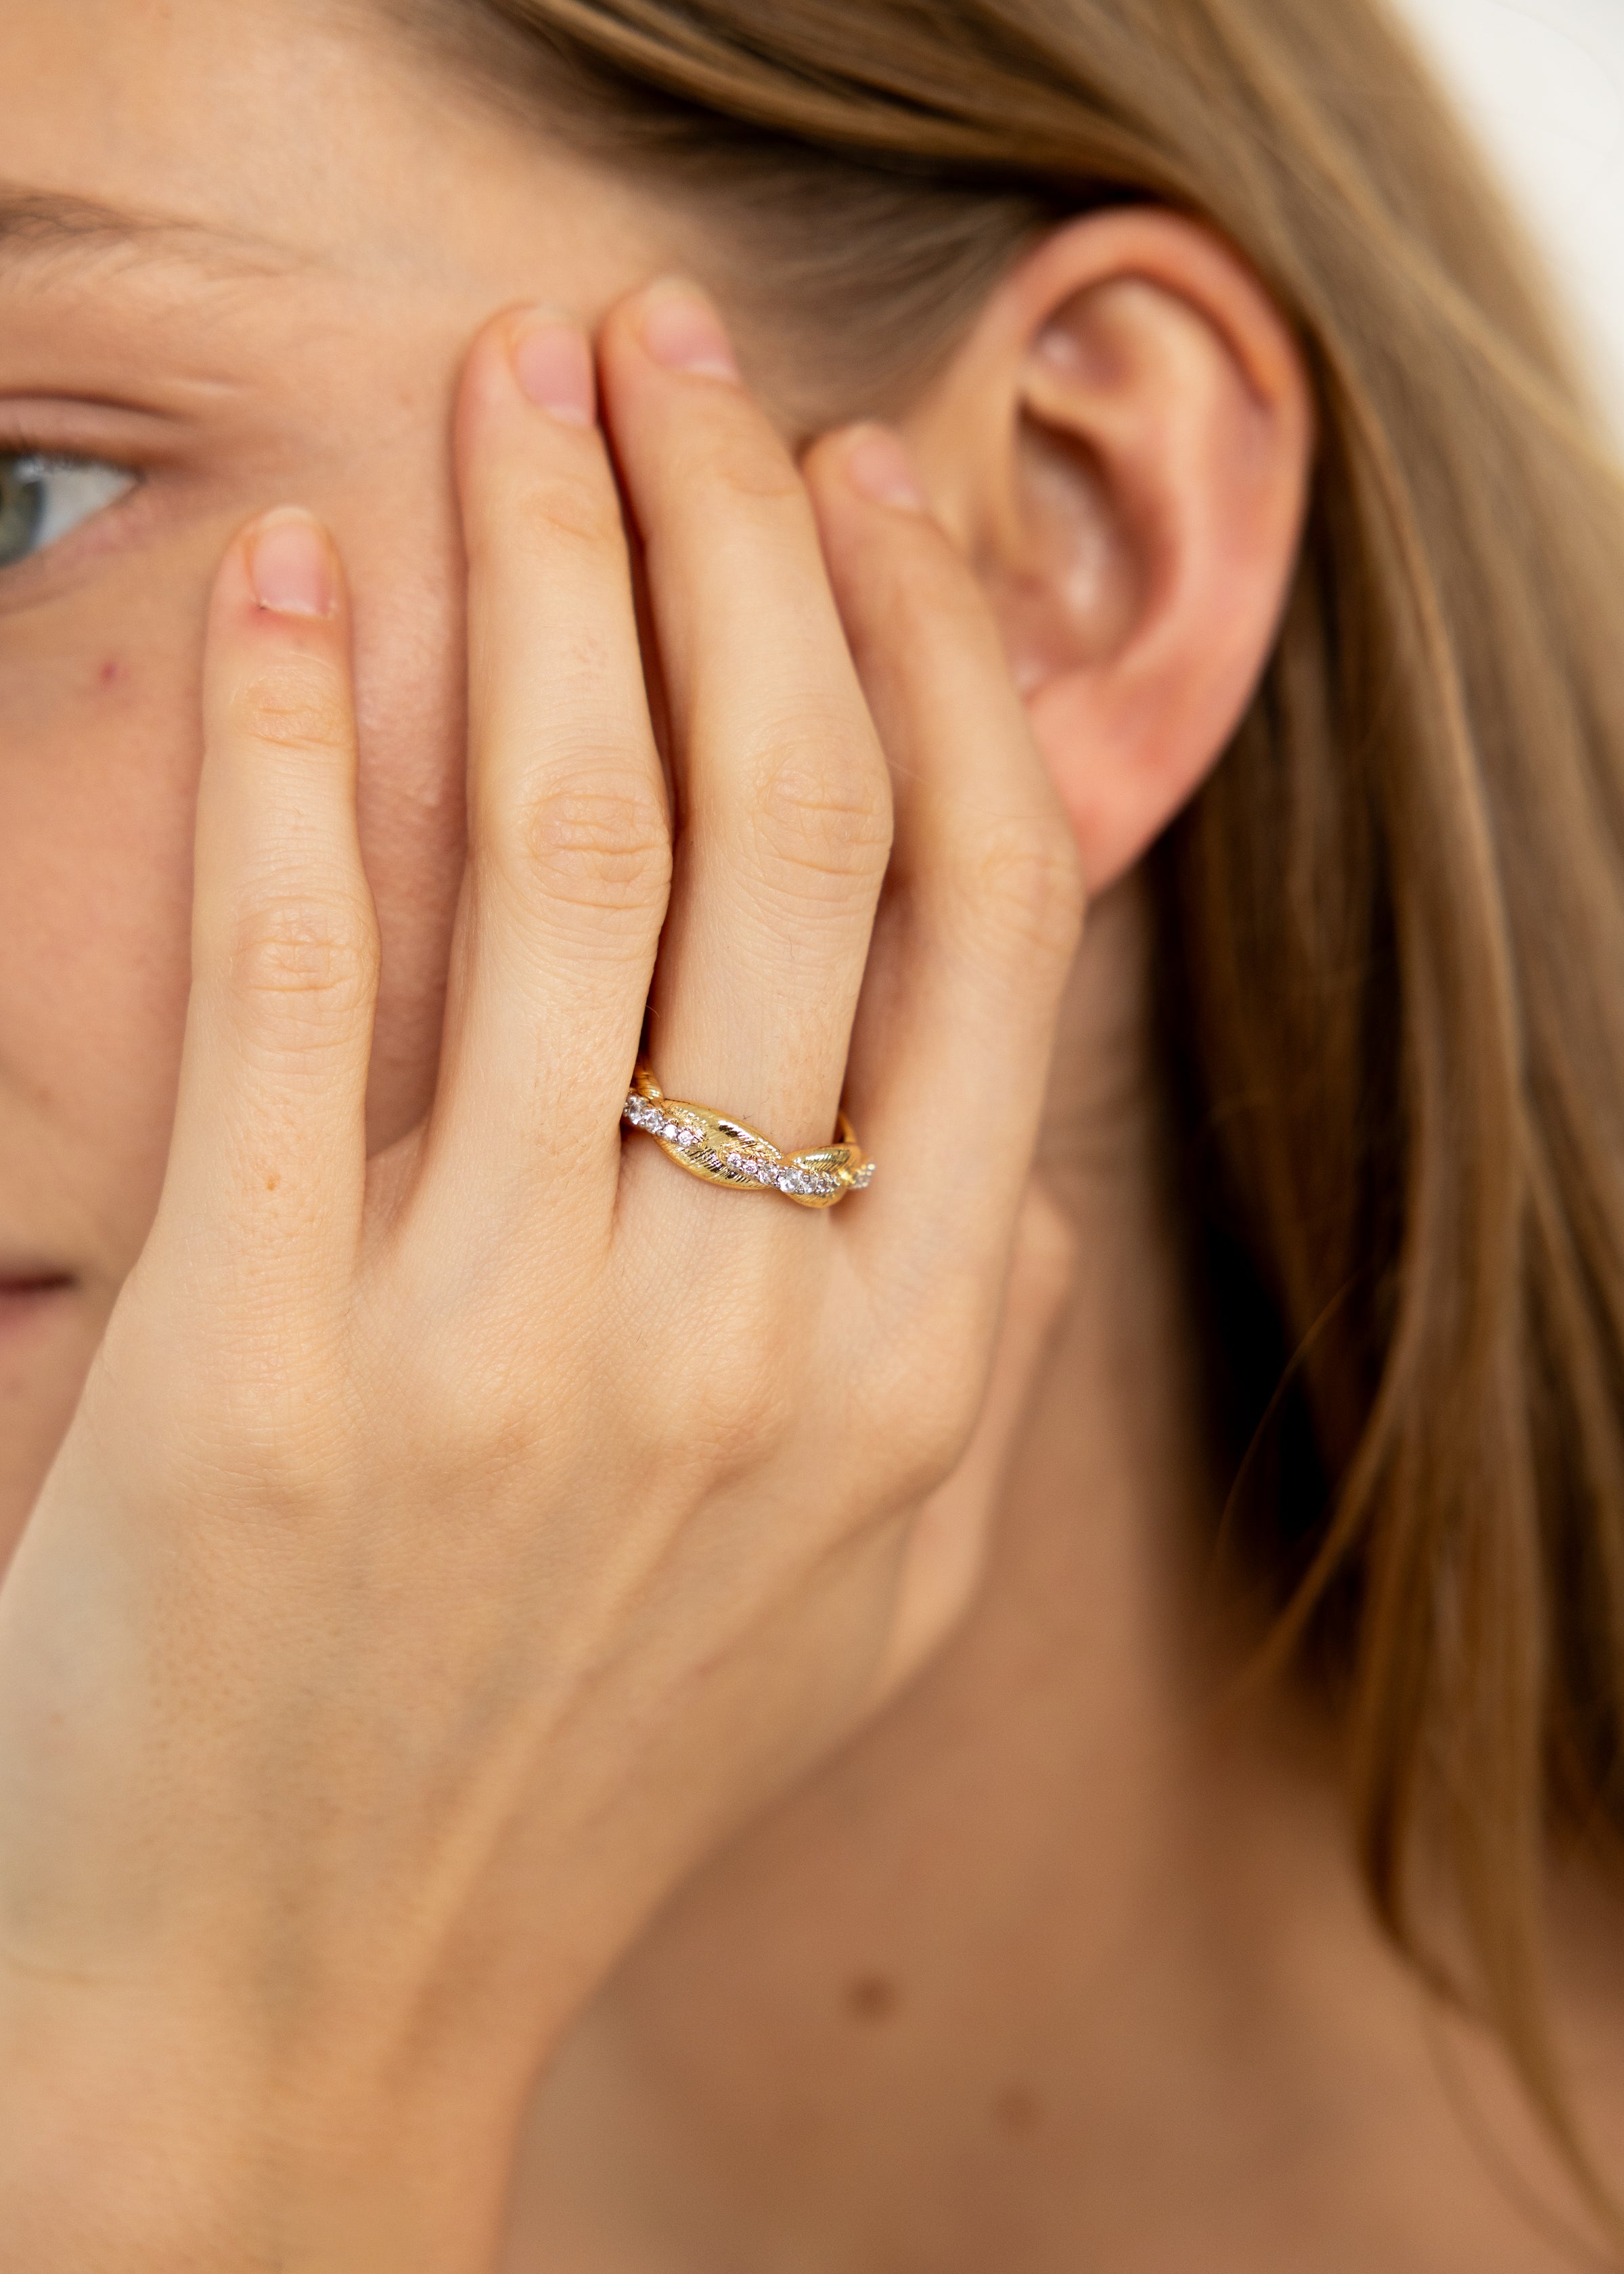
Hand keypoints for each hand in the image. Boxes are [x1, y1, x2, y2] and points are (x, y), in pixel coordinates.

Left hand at [0, 281, 1082, 2268]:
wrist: (290, 2017)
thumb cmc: (580, 1786)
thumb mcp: (862, 1619)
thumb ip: (976, 1381)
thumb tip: (1010, 1169)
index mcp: (908, 1375)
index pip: (979, 921)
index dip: (935, 665)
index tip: (863, 502)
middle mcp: (744, 1336)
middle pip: (784, 822)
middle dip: (730, 530)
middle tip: (667, 349)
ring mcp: (500, 1344)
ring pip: (565, 844)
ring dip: (540, 562)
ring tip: (508, 385)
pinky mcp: (257, 1360)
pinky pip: (285, 978)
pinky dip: (282, 743)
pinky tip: (278, 580)